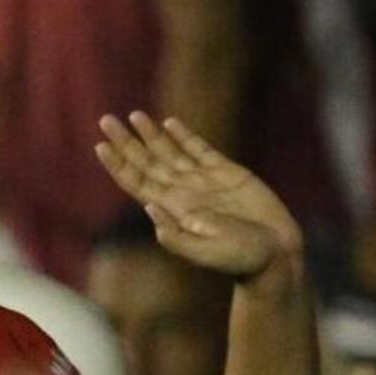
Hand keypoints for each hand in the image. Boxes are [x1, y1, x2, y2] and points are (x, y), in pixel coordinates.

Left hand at [93, 111, 302, 282]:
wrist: (275, 254)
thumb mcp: (205, 253)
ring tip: (134, 115)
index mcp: (172, 210)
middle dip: (127, 142)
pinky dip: (185, 135)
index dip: (118, 164)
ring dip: (151, 134)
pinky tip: (169, 123)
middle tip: (106, 119)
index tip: (100, 145)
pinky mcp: (229, 173)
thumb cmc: (240, 259)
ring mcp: (204, 181)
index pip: (137, 182)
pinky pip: (200, 149)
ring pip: (170, 152)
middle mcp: (183, 192)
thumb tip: (149, 208)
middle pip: (146, 162)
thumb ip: (176, 237)